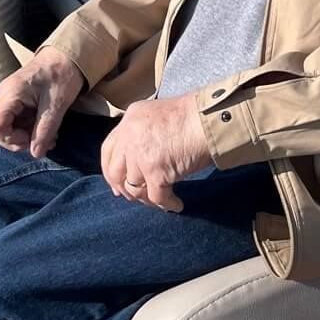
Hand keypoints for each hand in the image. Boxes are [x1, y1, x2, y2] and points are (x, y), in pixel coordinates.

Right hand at [0, 48, 84, 157]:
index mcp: (11, 93)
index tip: (31, 139)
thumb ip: (45, 130)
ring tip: (50, 137)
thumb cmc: (63, 73)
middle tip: (42, 141)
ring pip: (7, 126)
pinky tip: (46, 129)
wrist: (69, 55)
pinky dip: (29, 129)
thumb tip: (36, 154)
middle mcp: (5, 95)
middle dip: (18, 140)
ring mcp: (10, 97)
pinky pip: (15, 120)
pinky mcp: (18, 100)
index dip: (10, 139)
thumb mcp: (57, 104)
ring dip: (26, 136)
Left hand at [100, 95, 211, 211]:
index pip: (108, 149)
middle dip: (123, 188)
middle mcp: (130, 136)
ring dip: (146, 198)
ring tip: (161, 200)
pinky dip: (168, 204)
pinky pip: (156, 198)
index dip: (110, 169)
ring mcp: (141, 155)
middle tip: (134, 197)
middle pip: (115, 171)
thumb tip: (138, 162)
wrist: (211, 119)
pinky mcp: (156, 173)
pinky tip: (176, 204)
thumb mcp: (158, 115)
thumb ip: (143, 133)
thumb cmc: (193, 116)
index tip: (116, 182)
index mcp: (130, 119)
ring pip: (134, 188)